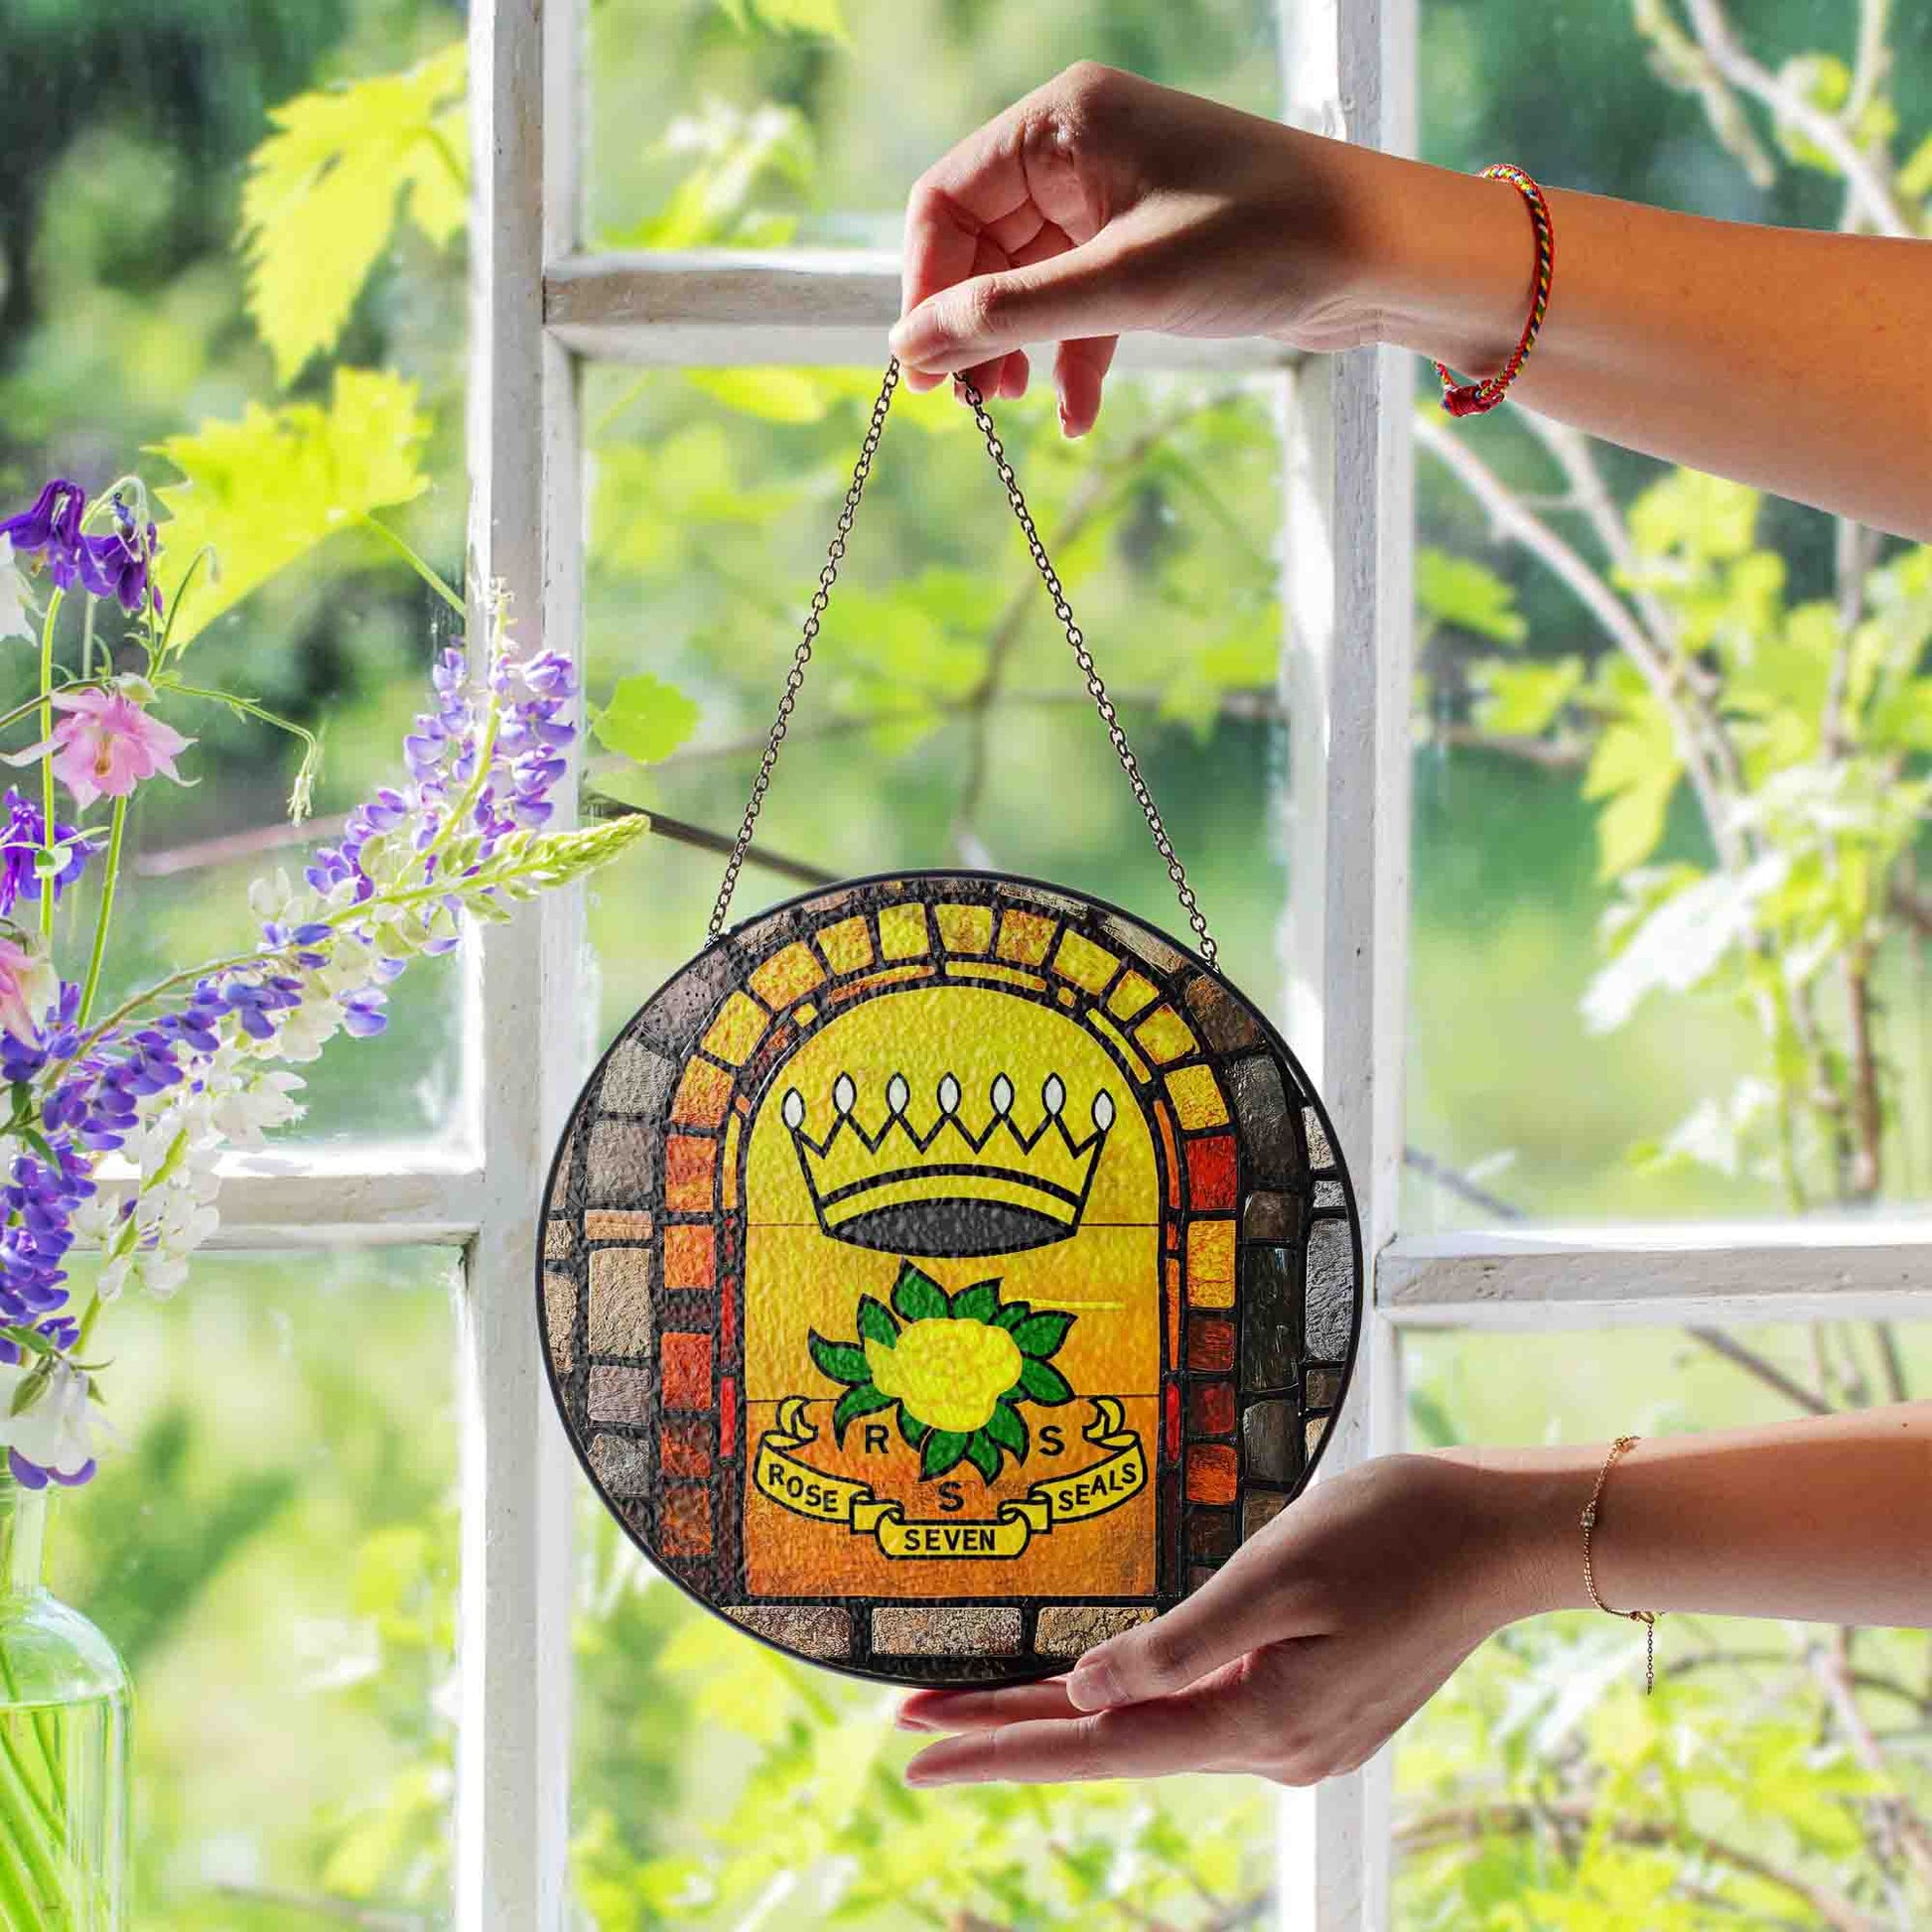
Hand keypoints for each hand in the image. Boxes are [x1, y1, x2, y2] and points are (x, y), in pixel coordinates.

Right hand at [889, 63, 1395, 434]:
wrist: (1384, 254)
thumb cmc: (1262, 241)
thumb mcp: (1121, 285)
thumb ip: (1006, 316)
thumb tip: (908, 347)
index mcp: (1063, 123)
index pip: (946, 199)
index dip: (923, 286)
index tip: (920, 369)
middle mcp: (1081, 149)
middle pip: (981, 243)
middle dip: (972, 326)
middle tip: (968, 407)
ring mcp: (1115, 197)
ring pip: (1028, 279)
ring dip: (1017, 348)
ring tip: (1015, 412)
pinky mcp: (1148, 244)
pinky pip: (1080, 300)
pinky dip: (1072, 356)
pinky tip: (1077, 416)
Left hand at [897, 1451, 1565, 1786]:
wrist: (1503, 1532)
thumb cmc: (1396, 1530)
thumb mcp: (1276, 1574)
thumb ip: (1178, 1644)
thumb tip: (1083, 1691)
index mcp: (1261, 1721)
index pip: (1099, 1745)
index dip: (1001, 1745)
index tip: (918, 1751)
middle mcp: (1277, 1749)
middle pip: (1114, 1744)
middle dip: (1010, 1732)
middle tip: (914, 1724)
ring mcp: (1301, 1735)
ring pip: (1152, 1731)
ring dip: (1066, 1717)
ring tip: (980, 1703)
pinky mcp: (1315, 1706)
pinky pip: (1197, 1714)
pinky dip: (1134, 1703)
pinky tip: (1100, 1690)